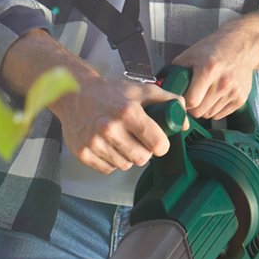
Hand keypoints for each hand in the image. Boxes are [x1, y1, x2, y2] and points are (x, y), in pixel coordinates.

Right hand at [51, 75, 181, 173]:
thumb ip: (167, 101)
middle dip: (144, 153)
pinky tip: (108, 146)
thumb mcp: (141, 90)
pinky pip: (107, 169)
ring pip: (124, 166)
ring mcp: (94, 143)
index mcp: (127, 112)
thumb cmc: (110, 93)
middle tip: (138, 142)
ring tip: (121, 141)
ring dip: (126, 157)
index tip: (158, 142)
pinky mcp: (83, 154)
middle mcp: (109, 129)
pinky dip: (110, 161)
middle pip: (141, 159)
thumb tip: (184, 123)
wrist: (75, 95)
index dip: (161, 145)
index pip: (157, 144)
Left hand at [173, 32, 258, 119]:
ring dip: (203, 109)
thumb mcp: (192, 53)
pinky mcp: (240, 99)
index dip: (183, 103)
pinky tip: (214, 96)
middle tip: (192, 97)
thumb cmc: (215, 48)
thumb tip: (161, 85)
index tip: (181, 99)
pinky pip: (220, 114)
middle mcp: (223, 82)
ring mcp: (233, 91)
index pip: (191, 101)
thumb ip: (175, 70)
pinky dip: (214, 109)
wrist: (243, 44)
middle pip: (199, 112)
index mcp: (209, 69)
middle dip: (191, 107)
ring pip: (209, 115)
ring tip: (204, 94)